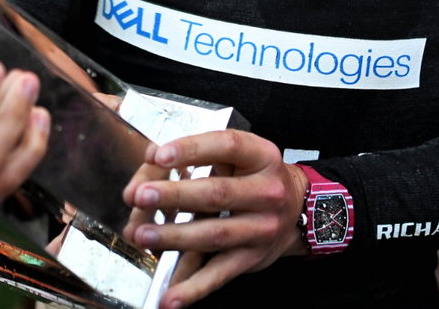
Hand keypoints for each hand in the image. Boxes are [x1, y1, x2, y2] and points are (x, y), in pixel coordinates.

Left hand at [121, 130, 307, 308]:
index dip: (191, 149)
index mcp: (261, 156)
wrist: (298, 209)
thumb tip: (150, 162)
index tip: (159, 155)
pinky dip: (193, 288)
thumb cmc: (255, 176)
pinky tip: (170, 297)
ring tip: (143, 235)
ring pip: (214, 235)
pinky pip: (220, 274)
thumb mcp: (237, 155)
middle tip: (140, 195)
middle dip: (175, 195)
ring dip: (175, 237)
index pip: (226, 146)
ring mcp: (261, 228)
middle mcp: (266, 192)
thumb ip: (196, 156)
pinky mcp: (252, 258)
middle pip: (217, 194)